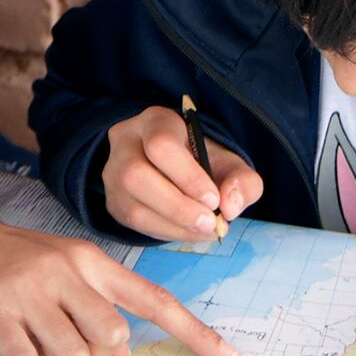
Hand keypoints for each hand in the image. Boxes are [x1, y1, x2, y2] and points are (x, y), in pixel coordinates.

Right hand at [0, 205, 241, 355]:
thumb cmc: (8, 260)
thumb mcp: (59, 272)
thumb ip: (95, 307)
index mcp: (89, 259)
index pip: (153, 299)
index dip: (194, 332)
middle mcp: (65, 269)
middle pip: (111, 340)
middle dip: (90, 353)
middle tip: (59, 336)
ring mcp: (30, 288)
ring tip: (29, 335)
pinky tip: (6, 341)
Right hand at [101, 107, 264, 240]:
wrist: (177, 169)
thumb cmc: (204, 161)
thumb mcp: (231, 163)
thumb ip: (243, 181)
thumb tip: (230, 207)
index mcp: (155, 122)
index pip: (161, 145)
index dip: (188, 177)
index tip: (214, 199)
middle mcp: (125, 142)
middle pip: (136, 175)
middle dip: (177, 207)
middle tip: (210, 223)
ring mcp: (113, 172)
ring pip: (132, 205)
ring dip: (173, 225)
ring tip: (204, 230)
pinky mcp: (113, 200)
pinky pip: (133, 223)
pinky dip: (166, 233)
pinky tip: (189, 232)